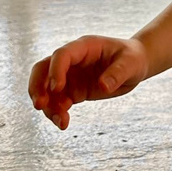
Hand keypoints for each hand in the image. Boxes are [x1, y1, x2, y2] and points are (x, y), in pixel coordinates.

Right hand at [28, 36, 149, 129]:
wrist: (134, 66)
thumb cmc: (132, 59)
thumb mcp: (131, 63)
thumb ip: (117, 73)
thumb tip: (103, 87)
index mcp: (84, 47)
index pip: (62, 54)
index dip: (56, 70)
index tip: (57, 88)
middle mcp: (72, 60)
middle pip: (42, 68)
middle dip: (36, 86)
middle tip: (39, 105)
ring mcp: (70, 75)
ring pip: (46, 89)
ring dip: (48, 105)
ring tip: (61, 122)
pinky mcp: (72, 90)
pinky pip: (57, 101)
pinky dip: (56, 112)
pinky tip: (63, 123)